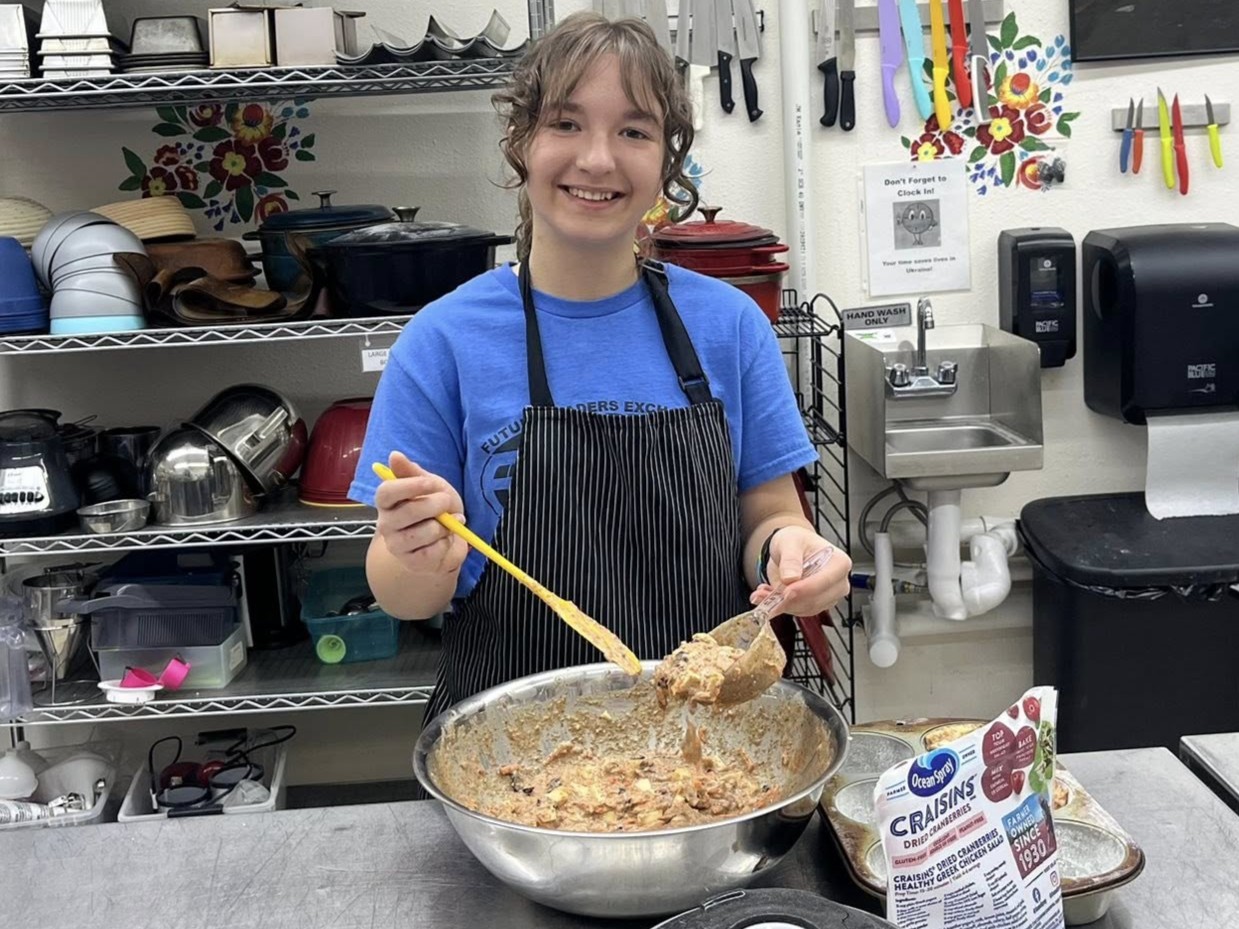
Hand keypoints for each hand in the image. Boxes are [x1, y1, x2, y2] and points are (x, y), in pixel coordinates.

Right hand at [374, 451, 468, 576]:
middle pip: (409, 511)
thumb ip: (412, 473)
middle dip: (436, 504)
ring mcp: (398, 545)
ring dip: (444, 526)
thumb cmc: (434, 509)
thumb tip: (394, 455)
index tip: (430, 483)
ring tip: (446, 524)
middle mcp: (386, 524)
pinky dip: (446, 543)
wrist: (447, 539)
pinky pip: (434, 551)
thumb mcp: (428, 486)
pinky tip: (444, 541)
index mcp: (386, 502)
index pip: (386, 492)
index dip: (410, 486)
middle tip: (446, 502)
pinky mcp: (412, 563)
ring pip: (426, 531)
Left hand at [749, 525, 851, 616]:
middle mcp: (838, 583)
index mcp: (839, 563)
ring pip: (804, 609)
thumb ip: (790, 559)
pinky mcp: (815, 605)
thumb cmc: (796, 541)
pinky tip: (768, 595)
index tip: (786, 592)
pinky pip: (796, 611)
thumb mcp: (790, 542)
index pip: (825, 582)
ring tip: (761, 593)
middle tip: (764, 594)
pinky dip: (779, 606)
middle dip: (788, 600)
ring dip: (780, 604)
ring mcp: (828, 597)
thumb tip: (790, 578)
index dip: (805, 589)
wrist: (791, 549)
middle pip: (815, 600)